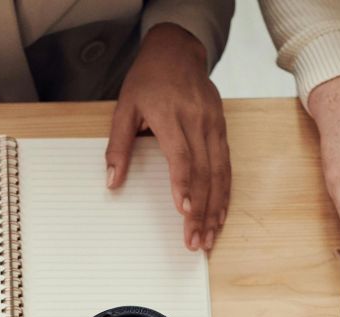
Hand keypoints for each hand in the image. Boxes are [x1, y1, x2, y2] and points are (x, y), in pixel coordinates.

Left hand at [107, 23, 227, 251]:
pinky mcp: (222, 128)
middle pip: (204, 172)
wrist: (176, 52)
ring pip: (220, 172)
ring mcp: (213, 125)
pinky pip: (227, 165)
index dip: (184, 185)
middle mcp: (198, 121)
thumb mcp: (124, 108)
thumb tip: (112, 182)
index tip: (185, 211)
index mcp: (171, 116)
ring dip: (216, 208)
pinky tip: (221, 214)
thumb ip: (118, 146)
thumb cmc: (147, 81)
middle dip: (201, 210)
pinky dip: (225, 192)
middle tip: (196, 241)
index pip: (182, 156)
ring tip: (210, 237)